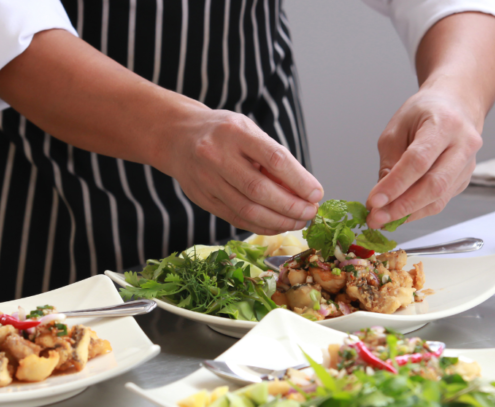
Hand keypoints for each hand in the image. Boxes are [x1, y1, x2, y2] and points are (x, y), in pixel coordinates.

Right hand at [158, 110, 323, 234]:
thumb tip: (304, 190)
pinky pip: (236, 219)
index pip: (273, 158)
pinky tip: (278, 225)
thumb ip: (273, 157)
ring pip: (247, 210)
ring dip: (279, 221)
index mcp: (236, 132)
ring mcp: (207, 179)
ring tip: (299, 221)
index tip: (316, 194)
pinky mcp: (202, 199)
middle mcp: (217, 155)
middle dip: (291, 206)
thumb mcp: (249, 131)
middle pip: (259, 189)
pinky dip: (261, 226)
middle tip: (311, 213)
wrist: (178, 137)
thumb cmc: (223, 133)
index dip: (299, 180)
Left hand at [365, 89, 483, 228]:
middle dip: (402, 206)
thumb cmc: (424, 112)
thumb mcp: (397, 128)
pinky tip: (399, 213)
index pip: (418, 161)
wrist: (456, 105)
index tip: (374, 201)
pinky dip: (417, 210)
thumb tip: (381, 197)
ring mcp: (468, 164)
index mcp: (445, 124)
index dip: (395, 184)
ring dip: (408, 213)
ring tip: (383, 219)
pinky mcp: (465, 179)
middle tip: (377, 218)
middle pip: (434, 185)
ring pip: (439, 198)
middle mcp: (463, 145)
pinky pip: (440, 201)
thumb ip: (390, 161)